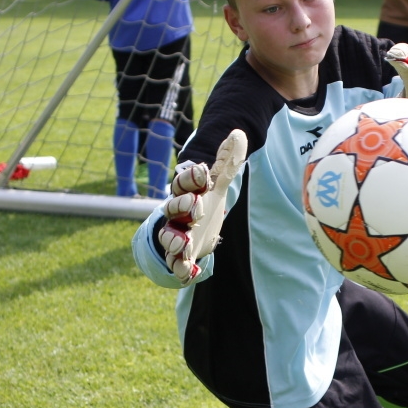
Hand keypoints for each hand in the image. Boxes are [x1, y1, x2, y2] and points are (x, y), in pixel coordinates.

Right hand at [156, 129, 247, 285]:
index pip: (183, 182)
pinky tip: (189, 273)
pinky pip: (176, 264)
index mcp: (186, 194)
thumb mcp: (217, 186)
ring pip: (169, 236)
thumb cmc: (203, 204)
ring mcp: (176, 236)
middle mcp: (177, 214)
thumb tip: (239, 134)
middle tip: (196, 207)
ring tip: (183, 244)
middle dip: (182, 206)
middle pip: (174, 208)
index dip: (191, 177)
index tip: (202, 172)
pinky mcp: (180, 257)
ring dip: (174, 240)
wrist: (192, 232)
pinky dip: (181, 269)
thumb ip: (227, 163)